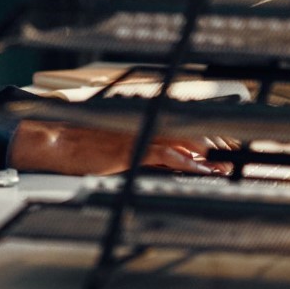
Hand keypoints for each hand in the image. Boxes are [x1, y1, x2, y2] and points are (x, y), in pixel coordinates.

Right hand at [9, 121, 232, 176]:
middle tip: (232, 158)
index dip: (209, 135)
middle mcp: (144, 122)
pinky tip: (201, 170)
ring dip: (207, 155)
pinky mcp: (130, 148)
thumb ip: (148, 150)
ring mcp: (138, 133)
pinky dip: (186, 162)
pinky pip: (164, 154)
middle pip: (190, 129)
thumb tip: (174, 159)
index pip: (184, 124)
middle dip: (215, 143)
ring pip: (183, 140)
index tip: (225, 146)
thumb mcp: (122, 146)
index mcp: (143, 119)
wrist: (56, 140)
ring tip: (225, 166)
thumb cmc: (84, 144)